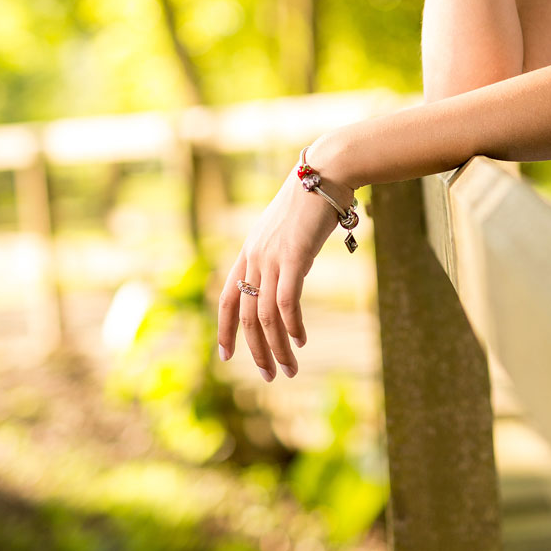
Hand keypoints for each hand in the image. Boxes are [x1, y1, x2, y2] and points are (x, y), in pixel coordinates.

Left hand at [217, 165, 353, 380]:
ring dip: (277, 347)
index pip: (227, 298)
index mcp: (248, 252)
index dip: (224, 330)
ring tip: (289, 370)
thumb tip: (292, 271)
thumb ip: (283, 253)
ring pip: (265, 316)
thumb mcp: (288, 230)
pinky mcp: (294, 257)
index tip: (226, 357)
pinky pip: (287, 302)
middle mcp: (254, 258)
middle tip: (270, 377)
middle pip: (246, 316)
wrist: (326, 173)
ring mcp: (271, 257)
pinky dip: (292, 326)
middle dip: (256, 351)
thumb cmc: (312, 200)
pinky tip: (300, 341)